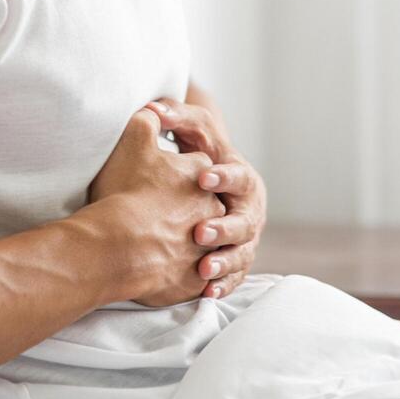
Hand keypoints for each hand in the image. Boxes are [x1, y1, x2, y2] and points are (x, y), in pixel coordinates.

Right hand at [88, 108, 226, 306]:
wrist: (118, 247)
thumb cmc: (125, 192)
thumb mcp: (132, 139)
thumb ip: (148, 118)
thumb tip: (153, 108)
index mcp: (203, 176)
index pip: (198, 169)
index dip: (178, 172)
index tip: (160, 178)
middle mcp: (213, 211)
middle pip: (204, 208)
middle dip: (186, 211)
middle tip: (158, 214)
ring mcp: (207, 248)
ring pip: (203, 246)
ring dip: (187, 246)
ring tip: (161, 248)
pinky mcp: (195, 280)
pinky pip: (195, 279)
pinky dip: (183, 277)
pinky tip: (164, 274)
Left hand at [146, 98, 266, 299]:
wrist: (207, 185)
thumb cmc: (196, 156)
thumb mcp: (191, 134)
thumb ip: (175, 117)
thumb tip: (151, 105)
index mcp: (240, 176)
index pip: (237, 175)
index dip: (222, 177)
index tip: (202, 178)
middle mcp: (248, 209)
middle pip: (244, 220)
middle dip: (224, 227)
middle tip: (199, 233)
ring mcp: (244, 238)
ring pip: (241, 253)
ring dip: (224, 260)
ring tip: (202, 268)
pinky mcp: (235, 261)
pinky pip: (233, 276)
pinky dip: (222, 285)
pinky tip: (206, 293)